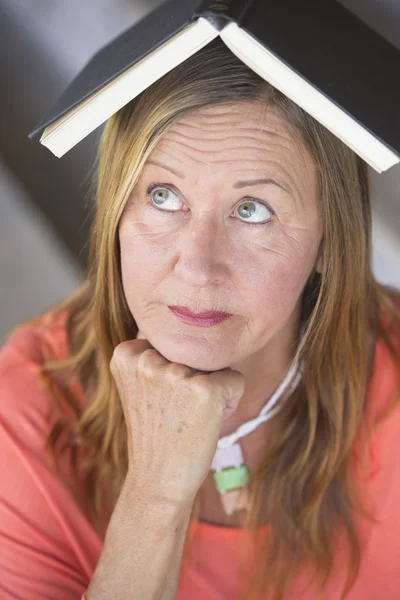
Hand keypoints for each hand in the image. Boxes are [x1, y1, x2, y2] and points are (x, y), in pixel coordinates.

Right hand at [110, 330, 244, 504]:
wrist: (157, 481)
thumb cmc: (155, 430)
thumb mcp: (139, 384)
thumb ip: (152, 352)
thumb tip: (193, 321)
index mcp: (126, 353)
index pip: (169, 337)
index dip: (171, 365)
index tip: (160, 396)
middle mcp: (147, 358)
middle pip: (193, 348)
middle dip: (193, 374)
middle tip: (177, 409)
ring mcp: (175, 373)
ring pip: (215, 362)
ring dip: (211, 387)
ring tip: (190, 416)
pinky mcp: (204, 389)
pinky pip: (235, 379)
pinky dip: (230, 399)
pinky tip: (208, 420)